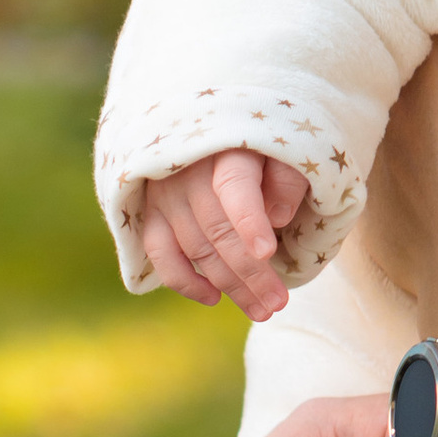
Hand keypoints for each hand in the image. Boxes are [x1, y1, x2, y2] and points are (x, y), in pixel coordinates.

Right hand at [142, 149, 310, 323]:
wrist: (206, 126)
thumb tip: (278, 216)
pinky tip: (213, 298)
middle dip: (252, 273)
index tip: (268, 253)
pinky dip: (183, 280)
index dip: (250, 221)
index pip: (235, 186)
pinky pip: (160, 253)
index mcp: (226, 149)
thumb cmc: (257, 144)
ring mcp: (165, 194)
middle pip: (219, 230)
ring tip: (262, 309)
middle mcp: (189, 172)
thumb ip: (287, 176)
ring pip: (195, 248)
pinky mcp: (150, 211)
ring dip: (229, 285)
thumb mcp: (282, 147)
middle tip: (278, 303)